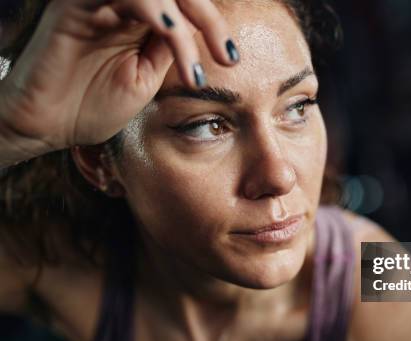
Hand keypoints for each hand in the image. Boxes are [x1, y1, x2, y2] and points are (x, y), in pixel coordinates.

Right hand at [0, 0, 237, 152]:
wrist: (46, 126)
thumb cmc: (92, 106)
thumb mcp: (145, 80)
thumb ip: (168, 51)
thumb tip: (197, 32)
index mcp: (141, 21)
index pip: (185, 7)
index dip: (214, 26)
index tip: (232, 60)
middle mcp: (122, 5)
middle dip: (209, 19)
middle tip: (227, 55)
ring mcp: (100, 1)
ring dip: (185, 18)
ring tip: (193, 61)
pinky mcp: (76, 4)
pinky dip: (152, 7)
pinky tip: (169, 31)